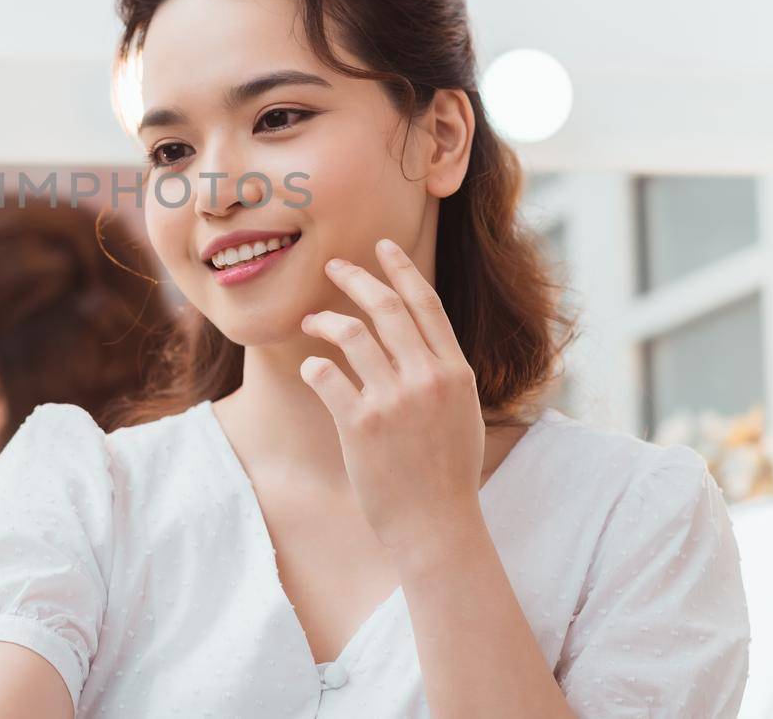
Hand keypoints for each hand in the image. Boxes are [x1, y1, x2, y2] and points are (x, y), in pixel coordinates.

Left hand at [298, 237, 485, 558]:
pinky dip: (313, 366)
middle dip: (356, 278)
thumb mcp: (462, 412)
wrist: (437, 526)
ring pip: (351, 334)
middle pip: (386, 307)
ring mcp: (394, 400)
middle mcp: (427, 378)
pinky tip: (310, 368)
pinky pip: (326, 375)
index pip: (426, 304)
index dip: (401, 268)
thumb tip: (418, 337)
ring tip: (311, 319)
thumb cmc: (447, 472)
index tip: (381, 246)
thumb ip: (442, 372)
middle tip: (333, 266)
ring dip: (325, 319)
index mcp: (455, 372)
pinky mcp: (361, 424)